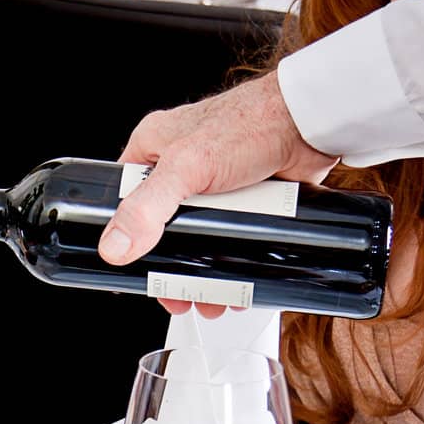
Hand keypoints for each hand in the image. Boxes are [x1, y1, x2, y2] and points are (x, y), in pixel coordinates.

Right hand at [97, 72, 336, 291]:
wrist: (309, 125)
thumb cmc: (251, 123)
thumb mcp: (187, 168)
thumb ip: (147, 208)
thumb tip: (115, 247)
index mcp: (154, 148)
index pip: (125, 199)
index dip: (127, 235)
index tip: (135, 268)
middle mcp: (181, 165)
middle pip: (163, 228)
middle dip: (172, 266)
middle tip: (176, 294)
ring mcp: (214, 184)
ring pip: (199, 238)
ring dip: (203, 273)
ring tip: (209, 299)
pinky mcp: (244, 199)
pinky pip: (229, 238)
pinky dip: (231, 263)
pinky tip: (234, 285)